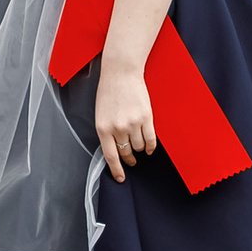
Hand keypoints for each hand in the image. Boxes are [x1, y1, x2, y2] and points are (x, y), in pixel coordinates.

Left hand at [93, 65, 155, 181]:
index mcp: (103, 128)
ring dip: (139, 149)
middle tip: (131, 160)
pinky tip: (149, 148)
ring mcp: (133, 124)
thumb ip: (107, 133)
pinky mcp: (146, 118)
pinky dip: (150, 147)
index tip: (121, 178)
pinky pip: (150, 140)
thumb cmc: (109, 92)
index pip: (111, 157)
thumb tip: (115, 151)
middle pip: (127, 153)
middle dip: (129, 159)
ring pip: (139, 147)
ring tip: (137, 142)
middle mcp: (117, 128)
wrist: (121, 73)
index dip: (117, 170)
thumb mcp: (100, 114)